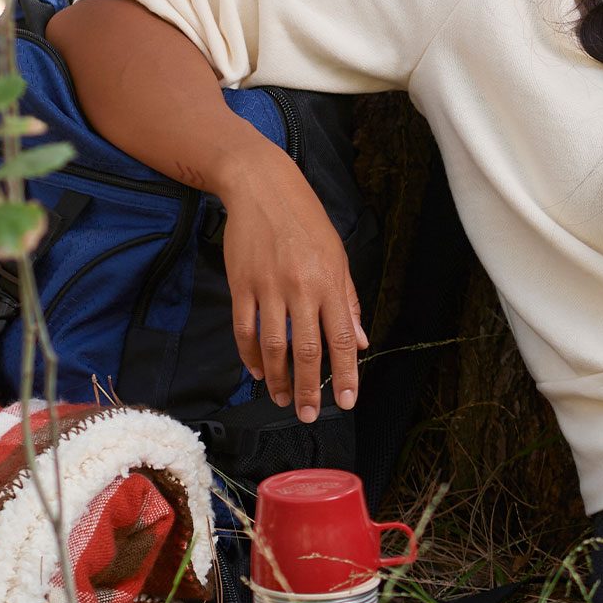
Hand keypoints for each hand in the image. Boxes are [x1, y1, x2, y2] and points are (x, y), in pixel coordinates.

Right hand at [218, 148, 368, 422]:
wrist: (262, 187)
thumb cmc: (306, 221)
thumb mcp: (337, 255)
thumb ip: (348, 301)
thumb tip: (361, 342)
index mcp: (330, 281)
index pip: (342, 337)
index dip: (345, 373)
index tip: (347, 401)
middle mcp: (301, 287)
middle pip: (307, 350)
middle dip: (311, 388)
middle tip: (310, 415)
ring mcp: (268, 287)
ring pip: (272, 347)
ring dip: (279, 379)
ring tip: (284, 400)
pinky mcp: (241, 285)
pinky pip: (244, 330)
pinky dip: (250, 356)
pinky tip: (258, 372)